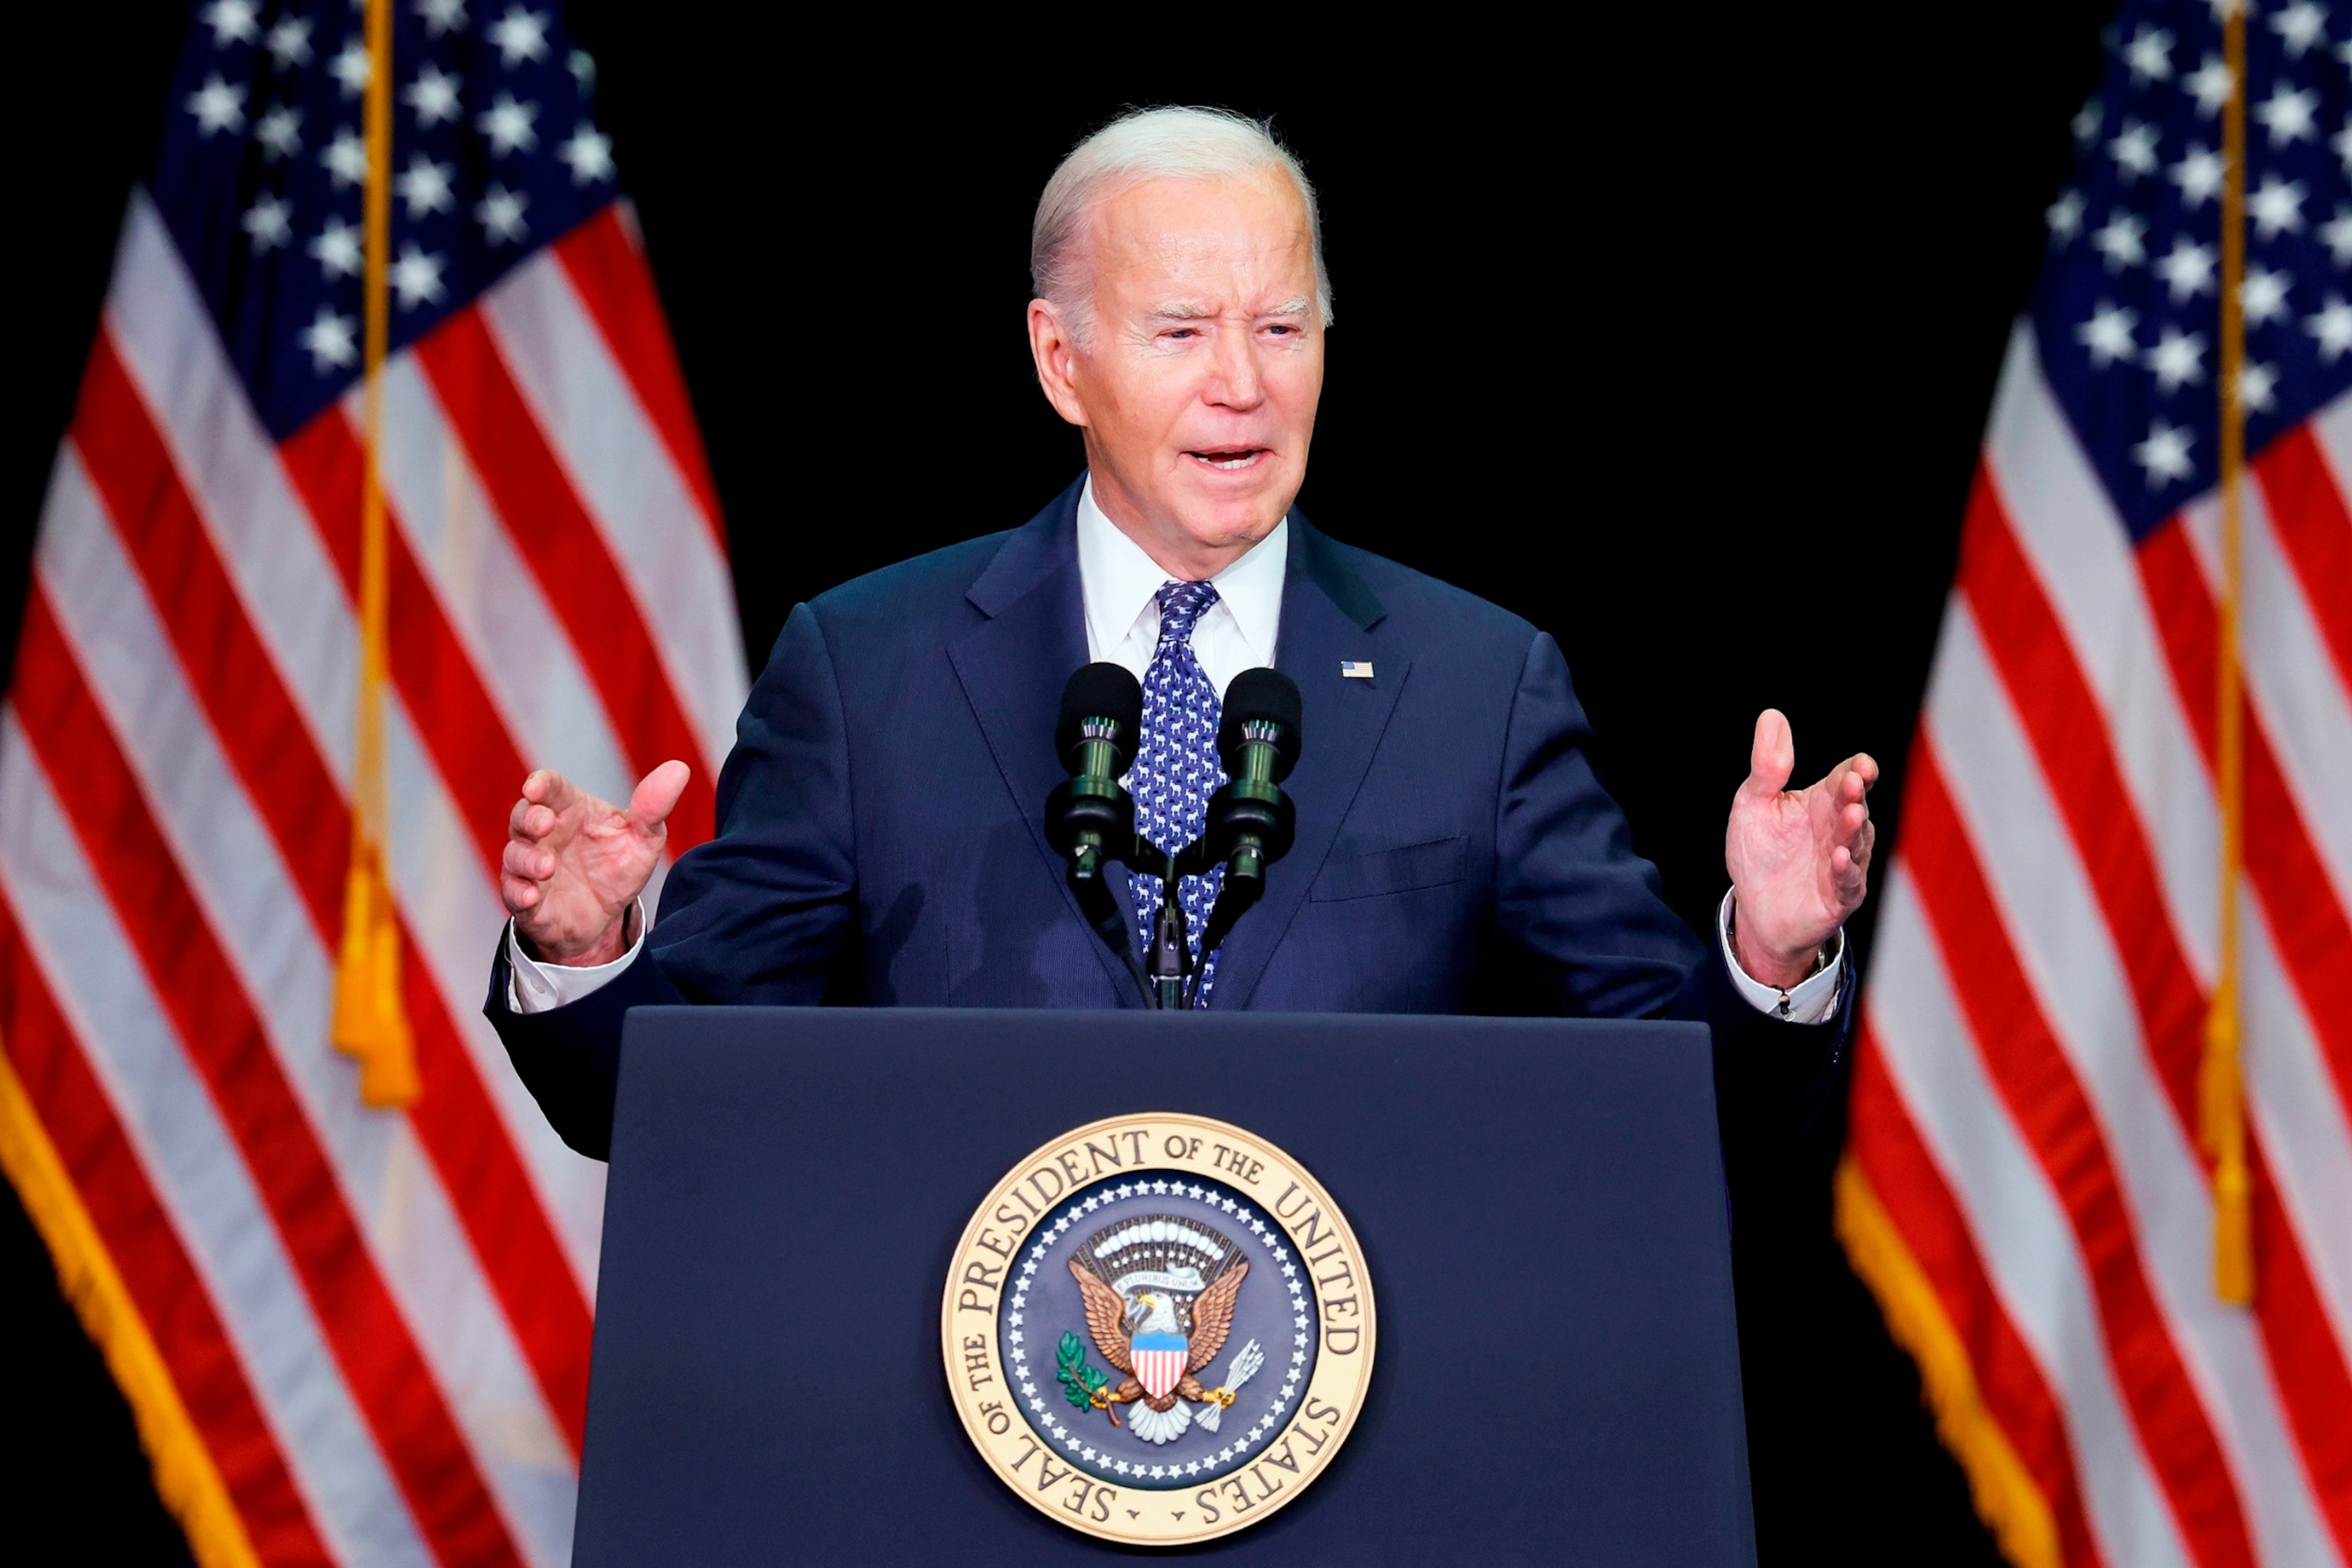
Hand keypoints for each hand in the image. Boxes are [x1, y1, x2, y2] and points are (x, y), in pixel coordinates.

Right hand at [501, 762, 689, 965]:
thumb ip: (654, 808)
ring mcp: (530, 866)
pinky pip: (512, 893)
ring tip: (547, 867)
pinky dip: (519, 892)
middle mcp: (544, 834)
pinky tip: (532, 895)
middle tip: (545, 824)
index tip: (536, 787)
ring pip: (514, 854)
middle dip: (529, 818)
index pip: (550, 787)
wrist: (607, 918)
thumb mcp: (643, 839)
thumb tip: (679, 769)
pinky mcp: (525, 898)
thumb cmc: (618, 866)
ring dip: (527, 858)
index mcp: (570, 809)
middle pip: (522, 816)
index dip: (540, 783)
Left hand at [1724, 710, 1876, 988]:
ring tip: (1850, 814)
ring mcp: (1844, 863)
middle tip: (1854, 783)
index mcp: (1822, 802)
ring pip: (1856, 842)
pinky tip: (1839, 858)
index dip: (1857, 770)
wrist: (1755, 909)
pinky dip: (1845, 870)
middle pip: (1854, 806)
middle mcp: (1839, 829)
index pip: (1847, 778)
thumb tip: (1772, 715)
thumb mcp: (1753, 804)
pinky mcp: (1839, 896)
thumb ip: (1767, 766)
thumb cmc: (1759, 852)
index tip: (1860, 767)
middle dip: (1855, 795)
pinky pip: (1848, 881)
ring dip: (1854, 829)